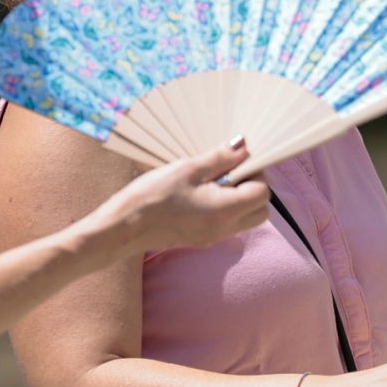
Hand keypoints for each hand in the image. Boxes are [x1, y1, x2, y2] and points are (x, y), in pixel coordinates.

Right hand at [91, 137, 270, 256]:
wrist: (123, 228)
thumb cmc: (153, 196)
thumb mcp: (188, 169)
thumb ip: (220, 159)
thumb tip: (244, 147)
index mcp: (226, 211)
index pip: (263, 193)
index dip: (255, 173)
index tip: (236, 159)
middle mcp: (225, 229)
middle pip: (260, 210)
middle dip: (253, 187)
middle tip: (229, 169)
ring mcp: (213, 237)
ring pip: (244, 217)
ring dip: (238, 196)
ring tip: (211, 179)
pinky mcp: (202, 238)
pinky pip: (227, 222)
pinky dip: (224, 206)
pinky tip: (200, 192)